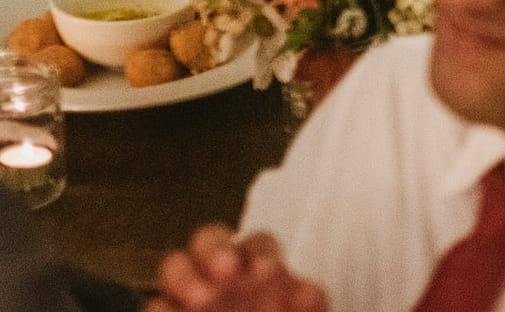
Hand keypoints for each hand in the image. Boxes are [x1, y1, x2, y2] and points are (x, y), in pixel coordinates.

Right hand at [147, 225, 326, 311]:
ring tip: (202, 298)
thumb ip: (308, 303)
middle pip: (209, 239)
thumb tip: (305, 290)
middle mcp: (220, 273)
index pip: (257, 243)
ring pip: (174, 265)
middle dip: (215, 248)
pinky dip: (163, 307)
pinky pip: (156, 304)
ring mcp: (190, 293)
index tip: (267, 271)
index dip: (261, 252)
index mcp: (257, 266)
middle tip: (225, 270)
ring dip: (184, 276)